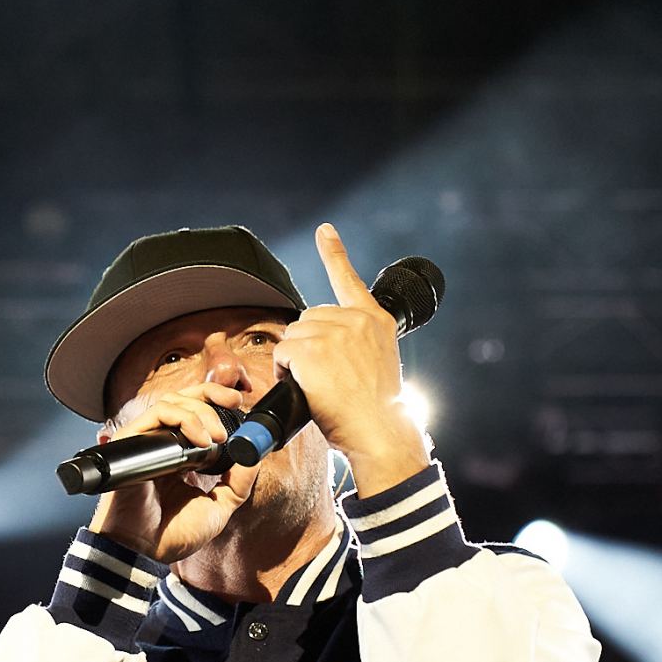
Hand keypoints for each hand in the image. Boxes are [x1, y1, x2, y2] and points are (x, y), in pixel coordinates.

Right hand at [87, 382, 259, 563]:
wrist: (145, 550)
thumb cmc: (172, 534)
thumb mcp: (219, 507)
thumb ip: (238, 483)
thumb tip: (254, 456)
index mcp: (180, 455)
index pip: (195, 413)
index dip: (216, 401)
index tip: (239, 403)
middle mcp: (162, 444)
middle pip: (183, 399)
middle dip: (212, 394)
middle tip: (235, 402)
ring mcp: (146, 442)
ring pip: (172, 402)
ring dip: (201, 411)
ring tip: (218, 436)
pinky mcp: (130, 442)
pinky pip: (155, 414)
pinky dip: (182, 419)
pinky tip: (201, 440)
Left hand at [275, 223, 428, 495]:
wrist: (379, 431)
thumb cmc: (377, 411)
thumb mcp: (379, 366)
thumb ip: (359, 345)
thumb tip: (329, 352)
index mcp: (376, 322)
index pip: (350, 281)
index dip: (334, 253)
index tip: (324, 231)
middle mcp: (357, 320)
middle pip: (309, 319)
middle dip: (308, 345)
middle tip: (327, 378)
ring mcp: (334, 332)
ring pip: (293, 335)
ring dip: (295, 360)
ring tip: (320, 385)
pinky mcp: (312, 349)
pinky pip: (282, 352)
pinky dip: (285, 371)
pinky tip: (306, 386)